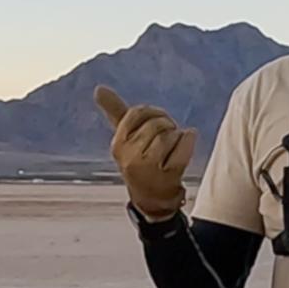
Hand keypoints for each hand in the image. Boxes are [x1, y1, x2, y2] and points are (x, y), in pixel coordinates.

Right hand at [93, 85, 195, 217]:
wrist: (151, 199)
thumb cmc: (139, 161)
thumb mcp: (125, 138)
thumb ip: (114, 111)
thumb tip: (99, 88)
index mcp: (118, 144)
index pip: (136, 112)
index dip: (152, 112)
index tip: (156, 120)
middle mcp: (129, 157)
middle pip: (156, 124)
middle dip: (166, 124)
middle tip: (168, 135)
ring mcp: (148, 168)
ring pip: (169, 135)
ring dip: (177, 135)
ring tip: (174, 144)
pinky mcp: (168, 176)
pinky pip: (183, 147)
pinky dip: (189, 141)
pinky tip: (186, 142)